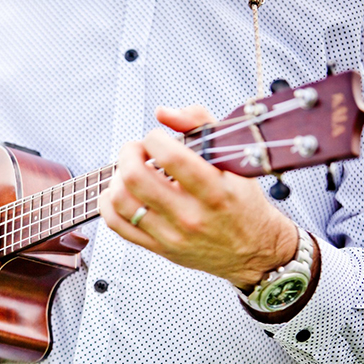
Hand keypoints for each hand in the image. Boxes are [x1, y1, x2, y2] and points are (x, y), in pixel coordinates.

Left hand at [99, 105, 297, 290]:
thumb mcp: (235, 159)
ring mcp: (172, 235)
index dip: (154, 138)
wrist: (254, 250)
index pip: (171, 157)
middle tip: (136, 150)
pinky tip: (119, 191)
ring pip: (121, 201)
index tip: (157, 138)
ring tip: (129, 170)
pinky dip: (108, 203)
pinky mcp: (158, 248)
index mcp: (214, 191)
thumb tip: (163, 113)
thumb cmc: (242, 203)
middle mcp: (191, 216)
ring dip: (117, 177)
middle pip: (137, 178)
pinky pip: (117, 225)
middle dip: (129, 153)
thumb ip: (200, 125)